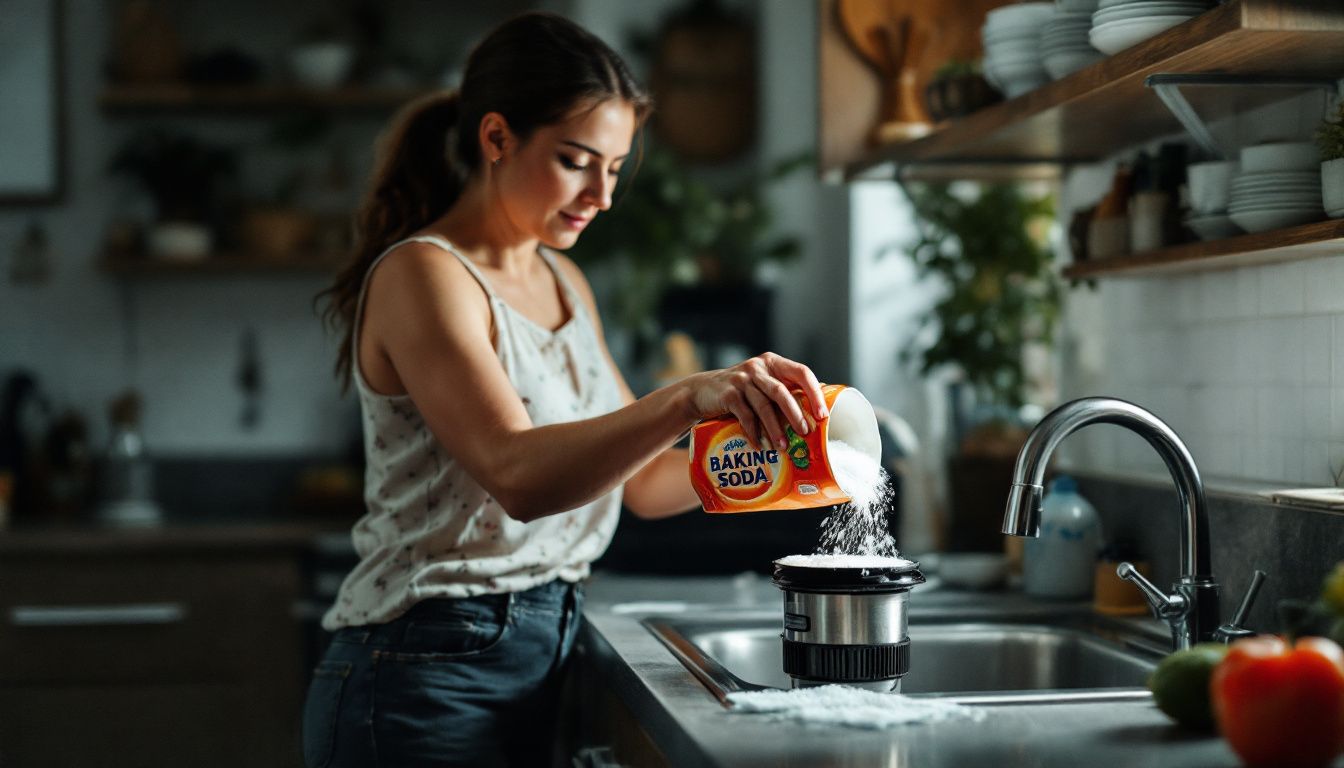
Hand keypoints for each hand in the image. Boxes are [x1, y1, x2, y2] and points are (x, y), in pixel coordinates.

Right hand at [683, 352, 827, 450]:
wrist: (702, 392)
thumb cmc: (741, 392)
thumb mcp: (762, 385)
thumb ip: (783, 391)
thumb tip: (815, 412)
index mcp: (773, 363)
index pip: (801, 372)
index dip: (814, 393)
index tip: (822, 414)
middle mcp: (758, 367)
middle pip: (782, 391)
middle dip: (795, 414)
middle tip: (804, 432)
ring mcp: (741, 380)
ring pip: (764, 406)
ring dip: (775, 429)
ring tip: (782, 447)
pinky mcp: (728, 394)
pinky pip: (745, 416)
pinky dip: (754, 432)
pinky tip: (759, 445)